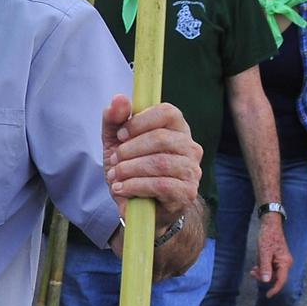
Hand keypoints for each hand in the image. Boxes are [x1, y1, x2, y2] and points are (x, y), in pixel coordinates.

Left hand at [100, 96, 201, 223]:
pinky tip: (122, 189)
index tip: (121, 135)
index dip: (140, 121)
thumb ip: (114, 120)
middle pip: (161, 138)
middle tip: (114, 160)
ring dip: (130, 169)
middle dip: (129, 150)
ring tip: (115, 176)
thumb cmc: (131, 170)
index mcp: (176, 129)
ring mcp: (191, 170)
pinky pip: (161, 185)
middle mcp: (190, 147)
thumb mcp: (116, 143)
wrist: (137, 207)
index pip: (168, 112)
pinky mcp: (187, 192)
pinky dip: (135, 186)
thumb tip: (119, 98)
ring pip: (160, 163)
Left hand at [254, 216, 291, 296]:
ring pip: (271, 273)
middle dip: (264, 277)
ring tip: (253, 269)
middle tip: (253, 272)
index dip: (275, 289)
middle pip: (275, 277)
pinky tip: (256, 265)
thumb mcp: (264, 253)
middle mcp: (285, 263)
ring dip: (262, 272)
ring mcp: (282, 261)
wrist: (270, 225)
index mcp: (285, 263)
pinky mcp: (277, 258)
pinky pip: (270, 267)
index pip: (281, 280)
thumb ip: (265, 267)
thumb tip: (266, 281)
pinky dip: (263, 268)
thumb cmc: (268, 237)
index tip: (268, 296)